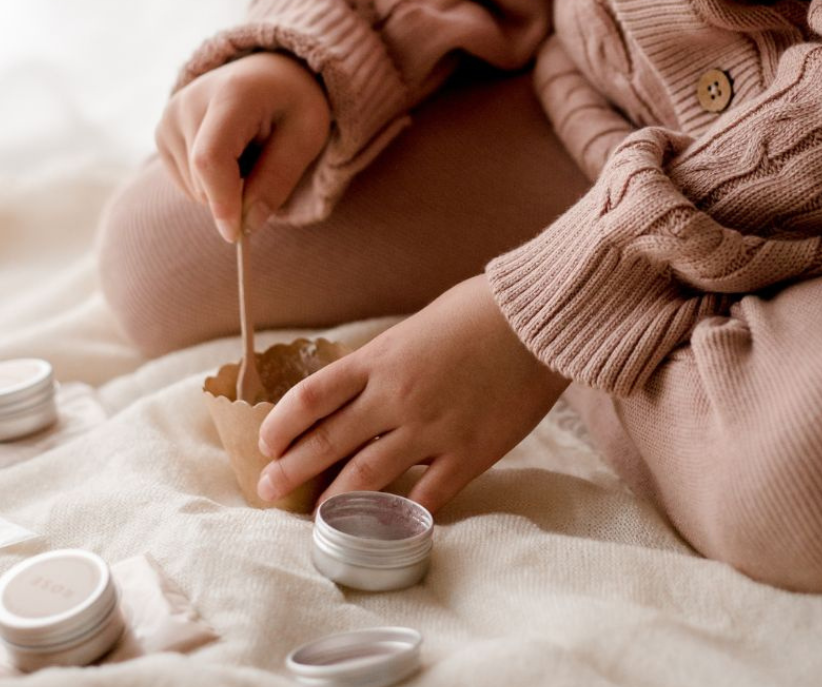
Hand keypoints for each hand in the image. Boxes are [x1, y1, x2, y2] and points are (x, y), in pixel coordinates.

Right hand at [155, 51, 330, 240]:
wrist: (266, 73)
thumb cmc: (293, 104)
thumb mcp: (305, 138)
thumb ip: (277, 181)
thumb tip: (246, 226)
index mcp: (232, 94)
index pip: (210, 159)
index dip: (222, 202)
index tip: (238, 234)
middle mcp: (189, 101)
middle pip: (202, 180)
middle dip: (236, 195)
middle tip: (267, 165)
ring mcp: (169, 116)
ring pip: (193, 188)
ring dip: (226, 188)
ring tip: (248, 151)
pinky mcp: (161, 132)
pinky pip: (186, 183)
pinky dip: (211, 182)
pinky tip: (229, 152)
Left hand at [256, 275, 568, 513]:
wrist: (536, 319)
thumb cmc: (479, 311)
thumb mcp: (417, 327)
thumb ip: (387, 361)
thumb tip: (362, 389)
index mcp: (380, 359)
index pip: (311, 397)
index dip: (281, 424)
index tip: (267, 442)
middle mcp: (395, 396)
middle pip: (327, 441)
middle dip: (291, 470)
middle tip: (268, 490)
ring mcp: (431, 429)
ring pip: (366, 477)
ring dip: (334, 502)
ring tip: (315, 518)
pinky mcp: (469, 453)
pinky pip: (426, 496)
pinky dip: (402, 515)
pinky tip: (384, 528)